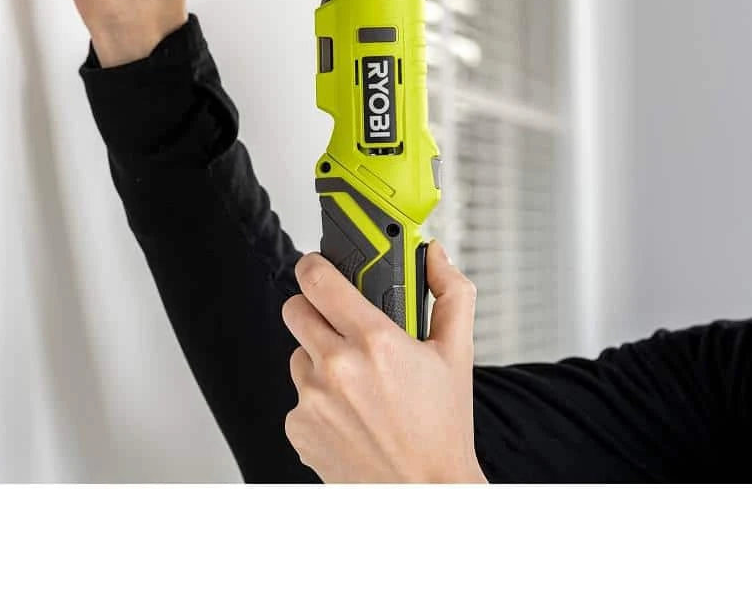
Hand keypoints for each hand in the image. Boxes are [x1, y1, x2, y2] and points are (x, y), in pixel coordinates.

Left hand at [282, 241, 486, 483]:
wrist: (427, 495)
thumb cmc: (442, 430)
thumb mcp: (457, 354)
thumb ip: (450, 294)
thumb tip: (435, 256)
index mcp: (374, 341)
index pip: (318, 279)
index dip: (315, 266)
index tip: (318, 266)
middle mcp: (337, 368)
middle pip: (294, 309)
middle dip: (314, 309)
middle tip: (338, 322)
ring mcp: (312, 400)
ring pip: (298, 355)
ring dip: (319, 359)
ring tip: (357, 382)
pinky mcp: (298, 428)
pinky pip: (298, 397)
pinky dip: (318, 400)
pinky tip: (349, 414)